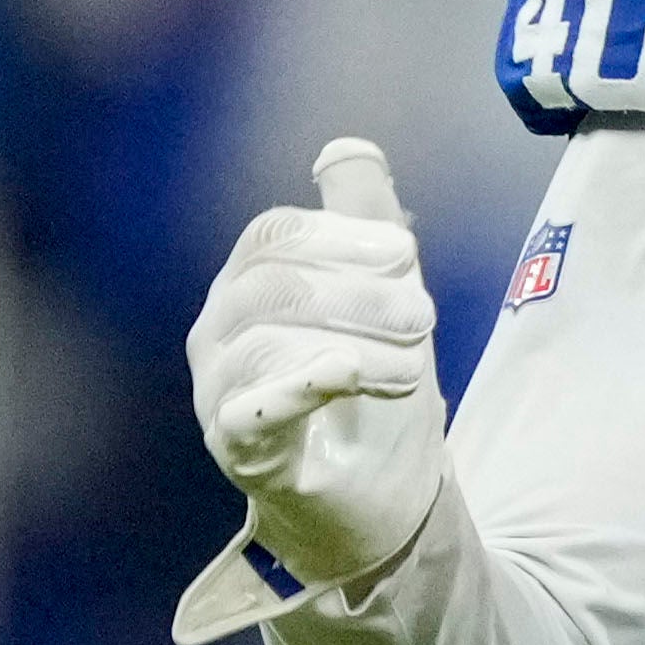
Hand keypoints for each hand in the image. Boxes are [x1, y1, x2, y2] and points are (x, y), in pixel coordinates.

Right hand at [188, 136, 444, 593]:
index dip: (341, 237)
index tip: (405, 256)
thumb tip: (347, 148)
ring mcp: (221, 395)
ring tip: (414, 365)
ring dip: (355, 344)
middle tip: (426, 319)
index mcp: (248, 288)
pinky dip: (298, 385)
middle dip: (358, 294)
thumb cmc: (372, 390)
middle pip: (271, 286)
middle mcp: (219, 336)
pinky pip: (249, 411)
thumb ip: (365, 220)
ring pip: (266, 343)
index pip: (273, 236)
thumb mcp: (384, 294)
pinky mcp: (243, 452)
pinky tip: (340, 371)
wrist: (381, 496)